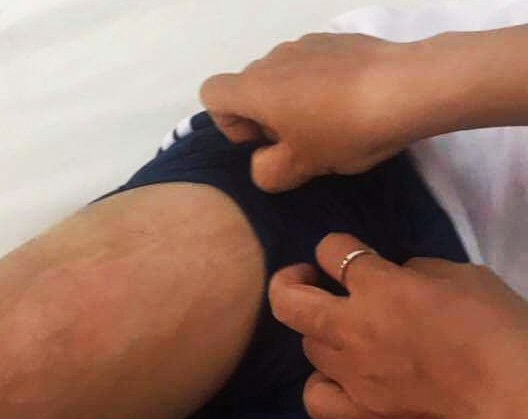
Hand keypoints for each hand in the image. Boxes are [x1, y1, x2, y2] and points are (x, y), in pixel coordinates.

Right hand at [200, 33, 430, 191]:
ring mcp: (307, 43)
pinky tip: (354, 104)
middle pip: (250, 87)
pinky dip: (322, 85)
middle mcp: (273, 58)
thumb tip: (265, 162)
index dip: (230, 124)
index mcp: (254, 87)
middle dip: (266, 117)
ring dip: (295, 101)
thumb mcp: (301, 167)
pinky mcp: (340, 40)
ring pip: (284, 77)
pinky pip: (315, 65)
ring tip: (333, 125)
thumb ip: (268, 172)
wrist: (412, 86)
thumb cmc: (344, 129)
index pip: (212, 95)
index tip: (265, 142)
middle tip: (302, 143)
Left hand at [268, 233, 527, 418]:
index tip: (348, 254)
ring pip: (309, 347)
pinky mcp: (362, 417)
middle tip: (305, 280)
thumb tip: (397, 277)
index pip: (333, 251)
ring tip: (348, 335)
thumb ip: (420, 271)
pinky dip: (322, 386)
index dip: (336, 246)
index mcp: (383, 288)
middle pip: (289, 302)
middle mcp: (354, 329)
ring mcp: (353, 376)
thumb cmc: (506, 332)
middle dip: (288, 282)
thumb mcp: (469, 278)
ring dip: (323, 334)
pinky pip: (316, 399)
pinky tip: (341, 380)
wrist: (522, 404)